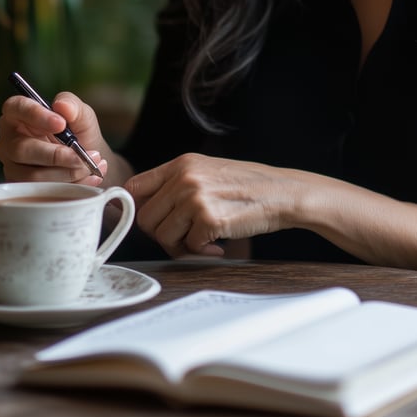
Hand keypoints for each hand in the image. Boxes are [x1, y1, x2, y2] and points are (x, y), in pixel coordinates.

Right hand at [0, 91, 107, 184]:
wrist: (88, 160)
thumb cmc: (78, 132)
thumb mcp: (81, 115)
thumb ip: (73, 105)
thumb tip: (61, 105)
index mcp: (18, 114)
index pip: (15, 108)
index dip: (35, 115)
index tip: (61, 124)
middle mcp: (9, 140)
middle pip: (21, 149)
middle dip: (56, 155)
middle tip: (82, 156)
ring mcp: (12, 166)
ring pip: (31, 175)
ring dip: (66, 173)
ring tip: (90, 166)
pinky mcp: (21, 187)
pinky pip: (40, 191)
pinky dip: (69, 185)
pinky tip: (88, 178)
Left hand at [126, 153, 299, 257]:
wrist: (282, 192)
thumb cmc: (246, 186)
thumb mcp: (207, 172)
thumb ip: (177, 185)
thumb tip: (145, 210)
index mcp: (181, 163)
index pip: (135, 187)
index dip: (136, 209)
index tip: (152, 222)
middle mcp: (184, 177)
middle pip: (145, 218)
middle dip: (162, 235)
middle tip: (184, 238)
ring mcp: (195, 197)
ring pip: (163, 236)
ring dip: (181, 246)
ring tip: (203, 242)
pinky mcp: (209, 219)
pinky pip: (188, 247)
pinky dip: (202, 253)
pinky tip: (218, 246)